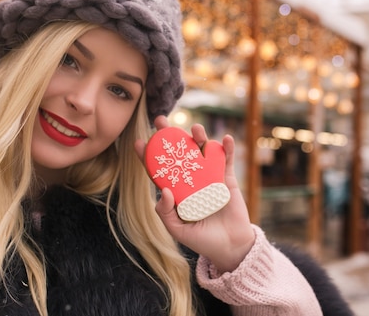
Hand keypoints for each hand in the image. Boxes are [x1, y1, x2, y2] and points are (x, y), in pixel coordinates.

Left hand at [135, 116, 255, 272]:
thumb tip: (162, 190)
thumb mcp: (177, 229)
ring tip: (195, 129)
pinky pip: (226, 160)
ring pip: (202, 151)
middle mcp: (191, 178)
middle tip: (161, 120)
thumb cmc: (201, 239)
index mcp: (176, 189)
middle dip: (170, 135)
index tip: (138, 142)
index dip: (148, 156)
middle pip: (179, 152)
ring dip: (199, 137)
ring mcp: (209, 176)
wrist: (230, 247)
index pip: (159, 169)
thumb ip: (165, 212)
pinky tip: (225, 139)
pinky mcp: (227, 179)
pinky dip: (227, 149)